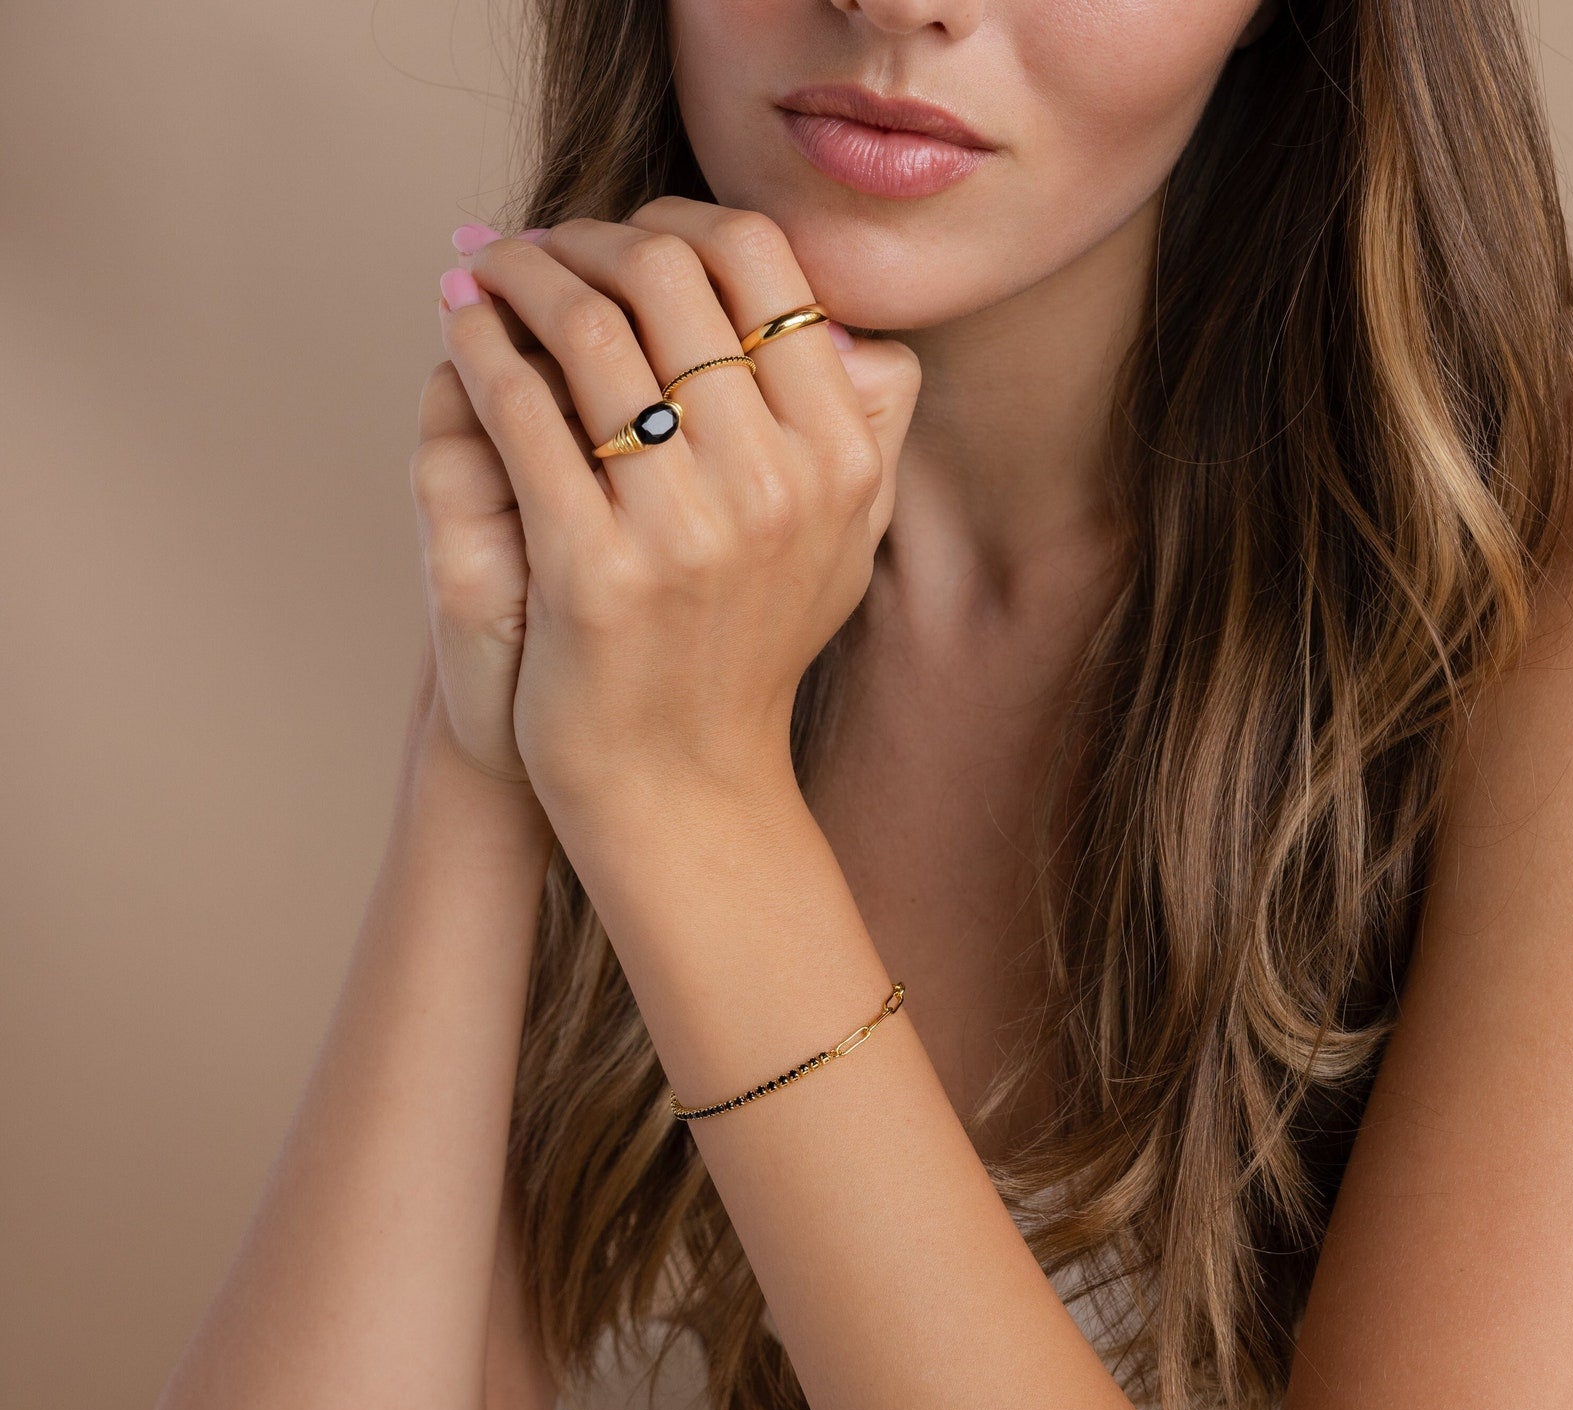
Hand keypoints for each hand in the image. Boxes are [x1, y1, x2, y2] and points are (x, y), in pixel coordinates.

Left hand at [436, 198, 920, 851]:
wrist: (683, 780)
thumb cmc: (748, 647)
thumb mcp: (846, 544)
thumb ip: (867, 429)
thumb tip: (841, 321)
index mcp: (842, 459)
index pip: (761, 266)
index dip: (680, 222)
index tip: (629, 236)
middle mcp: (776, 486)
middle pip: (669, 277)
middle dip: (589, 236)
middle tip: (545, 244)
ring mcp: (686, 531)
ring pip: (586, 331)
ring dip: (522, 273)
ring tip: (492, 267)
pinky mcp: (594, 572)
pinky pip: (521, 412)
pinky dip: (479, 345)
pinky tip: (461, 323)